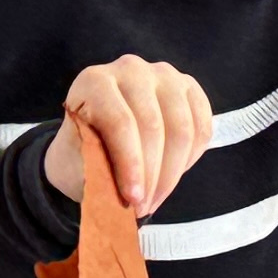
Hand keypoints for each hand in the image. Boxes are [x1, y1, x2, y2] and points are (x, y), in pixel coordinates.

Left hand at [44, 57, 215, 216]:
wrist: (97, 139)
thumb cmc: (83, 152)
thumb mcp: (75, 161)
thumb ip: (95, 168)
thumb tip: (121, 189)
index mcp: (94, 81)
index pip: (121, 122)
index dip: (131, 165)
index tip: (133, 200)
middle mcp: (130, 69)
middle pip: (153, 125)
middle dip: (152, 175)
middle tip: (144, 208)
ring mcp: (164, 75)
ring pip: (182, 128)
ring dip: (172, 172)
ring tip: (157, 198)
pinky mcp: (188, 87)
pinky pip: (202, 127)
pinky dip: (190, 158)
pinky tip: (172, 175)